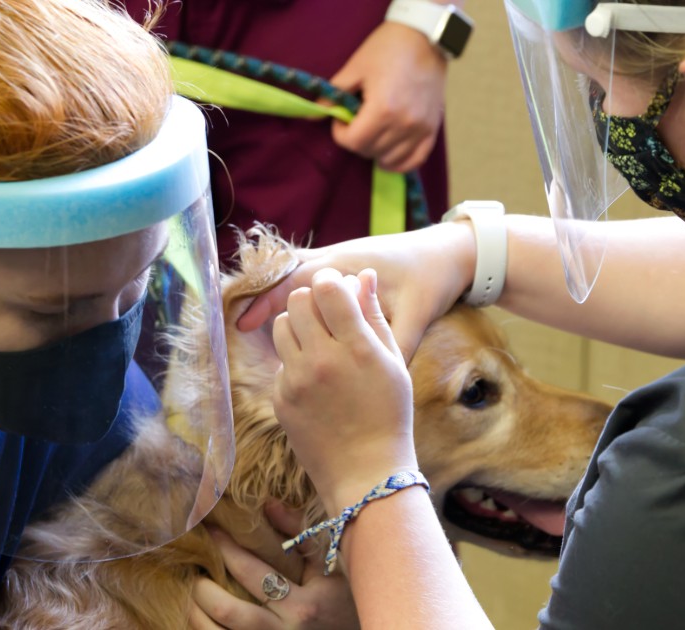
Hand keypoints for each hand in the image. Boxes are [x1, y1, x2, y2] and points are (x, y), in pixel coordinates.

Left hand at [190, 502, 359, 629]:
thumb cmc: (349, 601)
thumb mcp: (333, 568)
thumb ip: (302, 535)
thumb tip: (268, 505)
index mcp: (303, 606)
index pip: (253, 572)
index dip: (227, 549)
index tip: (211, 531)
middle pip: (229, 611)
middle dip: (203, 589)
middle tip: (193, 570)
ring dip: (198, 616)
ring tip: (191, 596)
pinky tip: (202, 620)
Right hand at [236, 222, 475, 362]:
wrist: (447, 252)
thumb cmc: (431, 282)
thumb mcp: (415, 315)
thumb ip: (392, 340)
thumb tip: (374, 377)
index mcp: (345, 267)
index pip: (293, 281)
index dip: (266, 302)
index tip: (244, 325)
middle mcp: (335, 258)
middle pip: (284, 275)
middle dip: (262, 298)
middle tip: (237, 328)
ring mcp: (338, 258)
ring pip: (293, 273)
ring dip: (275, 294)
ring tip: (251, 325)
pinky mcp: (343, 266)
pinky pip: (307, 275)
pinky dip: (292, 291)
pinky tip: (286, 317)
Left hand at [272, 268, 416, 514]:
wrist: (367, 472)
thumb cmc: (389, 415)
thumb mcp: (393, 363)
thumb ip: (375, 316)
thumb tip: (363, 275)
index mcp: (357, 349)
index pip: (328, 289)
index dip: (332, 283)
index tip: (338, 291)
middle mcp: (322, 361)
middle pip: (299, 300)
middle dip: (313, 301)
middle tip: (327, 316)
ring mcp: (296, 381)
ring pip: (282, 326)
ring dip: (299, 326)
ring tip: (320, 345)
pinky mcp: (280, 398)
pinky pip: (281, 362)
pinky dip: (296, 363)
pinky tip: (317, 382)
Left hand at [330, 21, 446, 172]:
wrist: (425, 37)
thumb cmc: (388, 48)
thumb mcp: (355, 68)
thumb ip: (332, 95)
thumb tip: (311, 114)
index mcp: (382, 109)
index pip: (353, 142)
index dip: (340, 134)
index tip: (341, 120)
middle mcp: (403, 124)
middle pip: (370, 151)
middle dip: (357, 140)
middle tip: (357, 122)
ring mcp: (421, 129)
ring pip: (390, 159)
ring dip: (375, 150)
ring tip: (373, 132)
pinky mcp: (432, 129)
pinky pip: (415, 160)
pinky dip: (399, 161)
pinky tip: (389, 153)